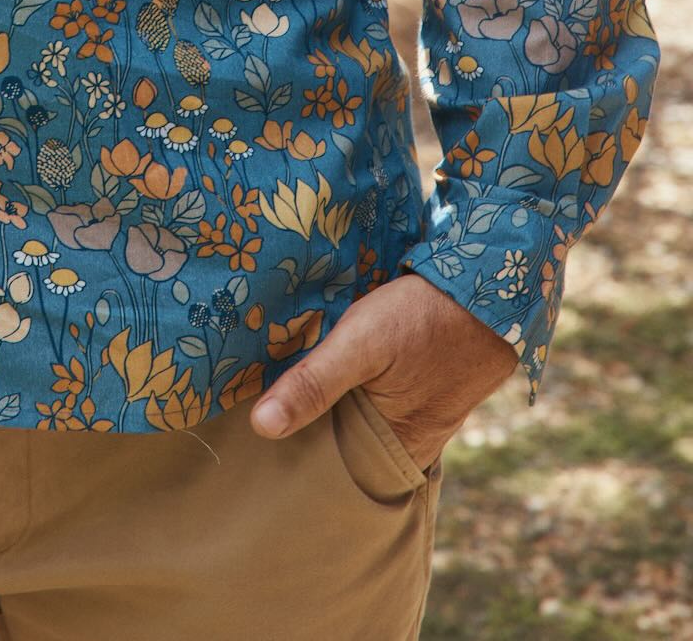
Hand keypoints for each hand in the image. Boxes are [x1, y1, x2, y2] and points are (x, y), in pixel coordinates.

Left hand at [248, 272, 519, 469]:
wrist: (491, 283)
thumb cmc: (424, 315)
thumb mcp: (360, 343)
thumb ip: (314, 383)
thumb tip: (262, 426)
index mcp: (396, 449)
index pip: (334, 469)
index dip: (299, 457)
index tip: (259, 443)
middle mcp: (415, 442)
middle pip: (350, 445)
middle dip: (316, 430)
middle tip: (268, 408)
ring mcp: (428, 415)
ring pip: (368, 419)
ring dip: (340, 406)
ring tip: (294, 386)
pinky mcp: (432, 387)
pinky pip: (388, 399)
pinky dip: (365, 389)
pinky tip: (342, 369)